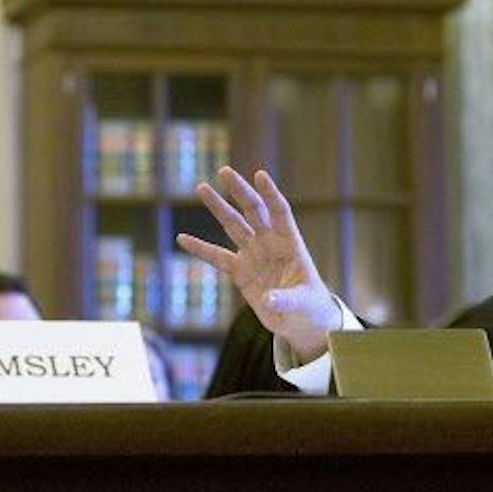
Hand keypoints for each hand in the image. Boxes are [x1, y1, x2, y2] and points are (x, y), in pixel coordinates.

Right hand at [176, 166, 342, 362]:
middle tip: (224, 171)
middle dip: (239, 191)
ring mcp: (254, 255)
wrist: (300, 321)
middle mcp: (270, 244)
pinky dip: (201, 249)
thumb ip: (286, 299)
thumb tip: (268, 299)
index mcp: (291, 244)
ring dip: (218, 208)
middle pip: (253, 211)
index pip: (280, 212)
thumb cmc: (310, 307)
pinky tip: (182, 239)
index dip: (270, 194)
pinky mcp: (241, 272)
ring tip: (202, 188)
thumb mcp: (302, 303)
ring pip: (234, 226)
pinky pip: (218, 258)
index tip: (259, 175)